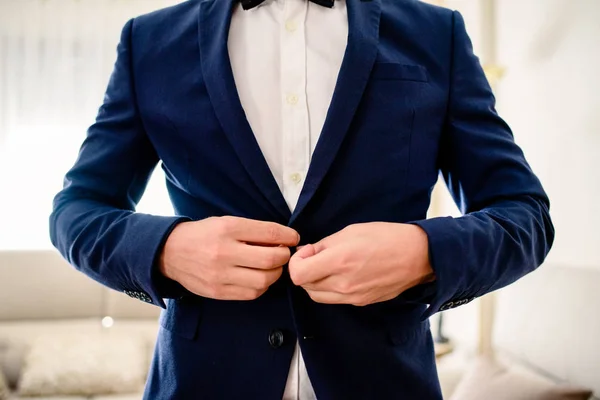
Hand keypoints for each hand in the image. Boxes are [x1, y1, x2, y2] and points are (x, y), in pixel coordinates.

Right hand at [160, 216, 299, 300]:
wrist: (170, 253)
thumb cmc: (204, 234)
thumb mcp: (227, 222)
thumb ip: (254, 230)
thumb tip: (285, 239)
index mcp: (228, 229)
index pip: (269, 232)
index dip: (288, 236)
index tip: (294, 238)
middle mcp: (224, 252)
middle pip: (270, 259)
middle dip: (284, 257)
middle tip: (283, 253)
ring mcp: (220, 275)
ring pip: (264, 280)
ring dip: (274, 274)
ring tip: (270, 267)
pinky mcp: (218, 292)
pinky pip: (251, 293)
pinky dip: (261, 286)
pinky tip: (258, 277)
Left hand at [289, 222, 433, 305]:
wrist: (417, 256)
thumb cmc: (386, 237)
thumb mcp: (350, 231)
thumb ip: (324, 244)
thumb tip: (307, 253)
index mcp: (339, 261)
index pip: (298, 274)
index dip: (296, 262)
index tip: (308, 251)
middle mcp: (343, 283)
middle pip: (305, 286)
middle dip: (304, 271)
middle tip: (316, 257)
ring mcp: (352, 296)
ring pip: (317, 296)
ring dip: (315, 282)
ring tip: (328, 266)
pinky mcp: (360, 302)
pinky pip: (334, 299)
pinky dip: (330, 288)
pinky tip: (341, 274)